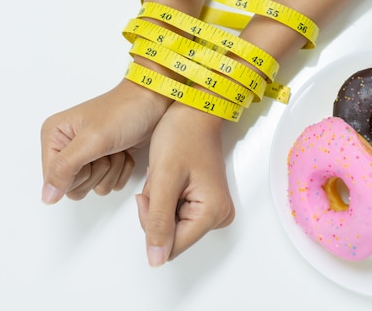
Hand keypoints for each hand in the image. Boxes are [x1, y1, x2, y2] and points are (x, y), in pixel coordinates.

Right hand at [40, 78, 171, 203]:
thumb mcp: (91, 140)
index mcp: (54, 136)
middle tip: (105, 150)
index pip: (54, 180)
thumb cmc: (124, 112)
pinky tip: (124, 151)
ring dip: (112, 170)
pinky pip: (110, 184)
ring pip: (94, 187)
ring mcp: (87, 155)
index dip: (76, 174)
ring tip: (116, 148)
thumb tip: (47, 196)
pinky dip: (122, 171)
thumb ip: (65, 168)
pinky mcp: (105, 160)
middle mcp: (66, 146)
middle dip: (96, 171)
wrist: (153, 102)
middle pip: (74, 187)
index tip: (90, 156)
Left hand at [135, 102, 234, 266]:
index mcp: (213, 213)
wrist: (192, 112)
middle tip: (160, 180)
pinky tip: (170, 177)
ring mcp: (213, 209)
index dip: (152, 221)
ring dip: (159, 202)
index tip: (154, 192)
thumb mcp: (164, 180)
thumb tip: (156, 260)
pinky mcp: (205, 202)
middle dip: (157, 210)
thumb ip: (159, 223)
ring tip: (165, 176)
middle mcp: (218, 216)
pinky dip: (165, 197)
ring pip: (170, 225)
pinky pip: (175, 213)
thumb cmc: (182, 135)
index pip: (171, 245)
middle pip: (172, 236)